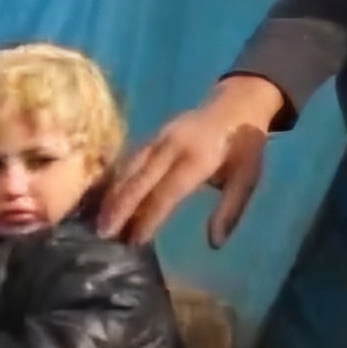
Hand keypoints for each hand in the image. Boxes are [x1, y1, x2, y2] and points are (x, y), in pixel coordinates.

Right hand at [101, 76, 285, 248]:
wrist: (237, 104)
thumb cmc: (244, 147)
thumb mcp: (247, 178)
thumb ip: (230, 210)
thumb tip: (215, 243)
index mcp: (197, 158)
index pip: (167, 193)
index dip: (149, 218)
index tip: (135, 242)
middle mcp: (172, 146)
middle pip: (139, 179)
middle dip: (119, 207)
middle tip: (102, 234)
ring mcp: (158, 137)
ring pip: (128, 166)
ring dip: (112, 194)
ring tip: (99, 221)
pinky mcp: (152, 135)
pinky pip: (129, 157)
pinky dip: (115, 178)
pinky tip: (105, 196)